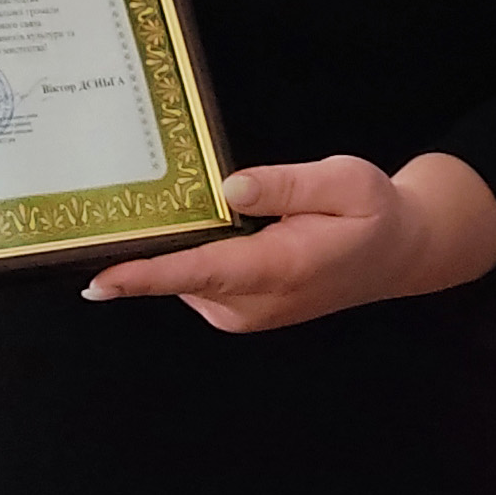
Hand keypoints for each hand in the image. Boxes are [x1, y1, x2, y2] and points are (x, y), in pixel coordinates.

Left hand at [81, 152, 495, 331]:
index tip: (98, 279)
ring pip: (186, 276)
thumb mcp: (345, 180)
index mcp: (281, 267)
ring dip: (182, 244)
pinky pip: (198, 280)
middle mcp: (255, 302)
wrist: (396, 254)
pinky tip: (219, 227)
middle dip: (156, 239)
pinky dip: (195, 255)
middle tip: (142, 194)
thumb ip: (287, 185)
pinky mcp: (238, 314)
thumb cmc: (374, 212)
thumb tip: (227, 189)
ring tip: (215, 207)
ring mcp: (245, 314)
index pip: (202, 271)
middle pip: (182, 272)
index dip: (146, 275)